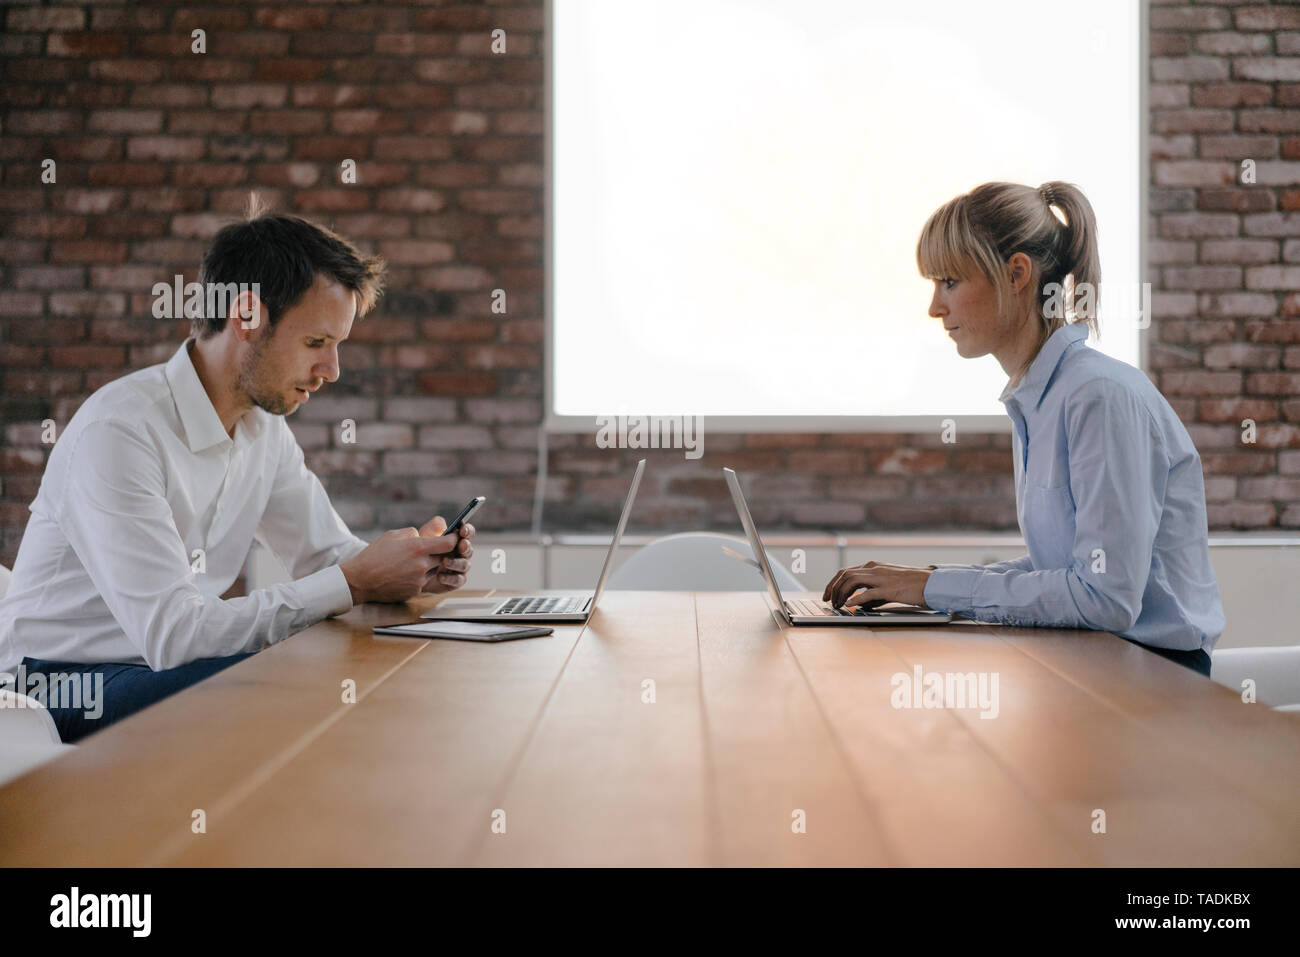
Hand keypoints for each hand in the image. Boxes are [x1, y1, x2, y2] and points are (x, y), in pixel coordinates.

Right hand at [339, 522, 462, 603]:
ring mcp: (420, 580)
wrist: (360, 580)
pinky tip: (406, 572)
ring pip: (435, 570)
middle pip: (445, 557)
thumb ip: (413, 533)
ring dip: (431, 565)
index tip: (453, 536)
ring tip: (414, 561)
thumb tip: (426, 535)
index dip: (453, 539)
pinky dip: (420, 576)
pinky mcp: (416, 591)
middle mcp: (422, 565)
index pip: (449, 543)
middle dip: (441, 553)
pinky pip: (425, 581)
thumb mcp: (393, 535)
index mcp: (418, 548)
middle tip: (433, 549)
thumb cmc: (374, 555)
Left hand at [417, 515, 474, 594]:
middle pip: (469, 549)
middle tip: (461, 546)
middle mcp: (460, 553)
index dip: (468, 531)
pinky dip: (451, 578)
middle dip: (466, 547)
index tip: (463, 530)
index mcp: (456, 539)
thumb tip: (444, 526)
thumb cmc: (417, 551)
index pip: (467, 533)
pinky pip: (458, 580)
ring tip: (445, 561)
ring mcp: (458, 568)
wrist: (407, 572)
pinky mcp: (454, 581)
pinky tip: (440, 576)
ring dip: (457, 562)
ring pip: (465, 565)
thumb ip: (434, 528)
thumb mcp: (423, 536)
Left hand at [822, 561, 932, 609]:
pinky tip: (850, 605)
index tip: (827, 595)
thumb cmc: (911, 585)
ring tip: (838, 605)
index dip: (833, 583)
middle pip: (844, 575)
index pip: (845, 572)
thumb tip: (858, 605)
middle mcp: (874, 569)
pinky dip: (856, 599)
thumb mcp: (887, 587)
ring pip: (851, 580)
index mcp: (873, 567)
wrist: (931, 583)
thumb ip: (872, 595)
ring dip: (841, 593)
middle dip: (832, 588)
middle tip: (828, 601)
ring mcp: (881, 577)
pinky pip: (867, 593)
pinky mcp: (889, 588)